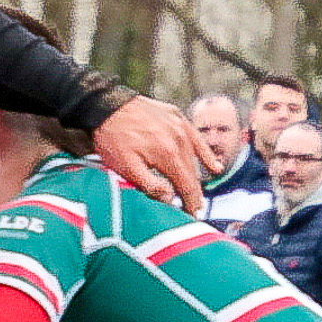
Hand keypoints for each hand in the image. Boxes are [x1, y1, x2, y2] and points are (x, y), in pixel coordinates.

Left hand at [92, 96, 217, 215]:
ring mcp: (180, 126)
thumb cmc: (113, 138)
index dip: (191, 203)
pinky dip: (205, 154)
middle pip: (192, 173)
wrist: (105, 104)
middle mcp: (179, 140)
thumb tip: (170, 198)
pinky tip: (215, 168)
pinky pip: (196, 138)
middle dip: (193, 194)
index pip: (187, 186)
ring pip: (194, 158)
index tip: (192, 216)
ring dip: (196, 177)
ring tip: (197, 195)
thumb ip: (150, 184)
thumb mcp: (126, 167)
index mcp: (168, 155)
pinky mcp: (176, 116)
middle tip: (194, 210)